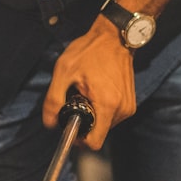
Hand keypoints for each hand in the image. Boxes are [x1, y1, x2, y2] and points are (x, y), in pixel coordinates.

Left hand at [43, 16, 134, 149]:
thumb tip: (49, 122)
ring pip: (105, 126)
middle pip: (99, 134)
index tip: (71, 128)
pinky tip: (97, 92)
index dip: (79, 140)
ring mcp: (128, 107)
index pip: (95, 143)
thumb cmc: (90, 51)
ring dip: (94, 116)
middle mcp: (122, 109)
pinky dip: (103, 110)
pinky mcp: (131, 103)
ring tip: (88, 93)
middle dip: (85, 123)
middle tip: (77, 101)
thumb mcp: (64, 72)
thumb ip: (53, 99)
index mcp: (107, 105)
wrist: (114, 37)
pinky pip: (113, 117)